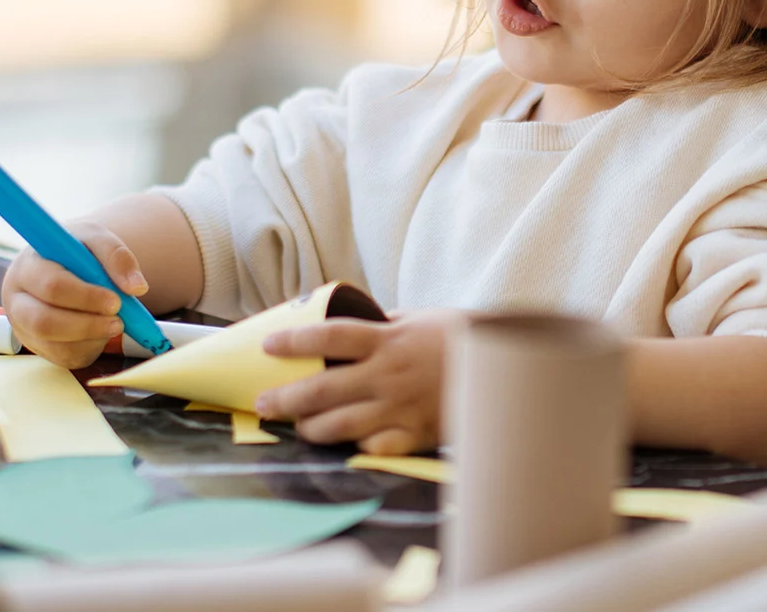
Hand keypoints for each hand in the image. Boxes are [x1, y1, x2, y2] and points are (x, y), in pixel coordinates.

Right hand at [0, 220, 149, 368]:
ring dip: (92, 338)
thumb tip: (136, 287)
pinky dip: (90, 348)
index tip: (116, 301)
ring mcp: (24, 327)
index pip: (51, 287)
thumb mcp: (94, 239)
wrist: (64, 265)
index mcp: (27, 267)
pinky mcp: (38, 346)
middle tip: (119, 321)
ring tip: (114, 324)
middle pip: (44, 322)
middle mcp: (18, 300)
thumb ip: (116, 256)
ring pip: (55, 345)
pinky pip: (64, 358)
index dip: (85, 297)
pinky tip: (100, 332)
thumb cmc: (76, 251)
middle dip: (87, 325)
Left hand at [253, 309, 470, 454]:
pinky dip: (356, 448)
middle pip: (323, 388)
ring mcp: (400, 407)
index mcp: (387, 340)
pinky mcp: (414, 434)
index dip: (295, 341)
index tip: (268, 345)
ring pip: (340, 425)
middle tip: (263, 402)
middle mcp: (388, 374)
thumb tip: (353, 320)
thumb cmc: (459, 338)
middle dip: (286, 398)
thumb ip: (384, 323)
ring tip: (298, 427)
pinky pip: (375, 448)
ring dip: (311, 429)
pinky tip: (345, 447)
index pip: (329, 337)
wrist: (503, 370)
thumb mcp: (419, 319)